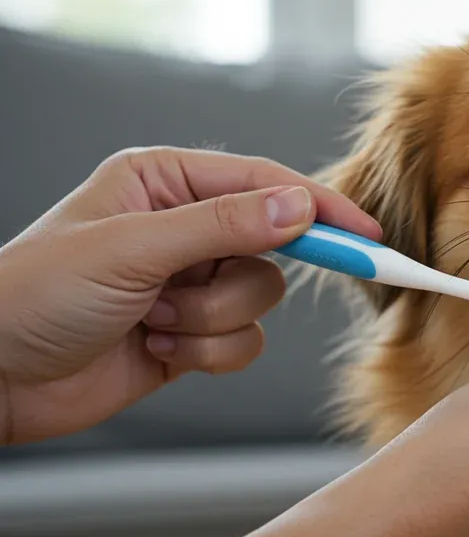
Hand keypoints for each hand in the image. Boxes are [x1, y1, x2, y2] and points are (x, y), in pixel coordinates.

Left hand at [0, 146, 381, 444]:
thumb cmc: (34, 294)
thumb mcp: (132, 248)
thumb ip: (224, 225)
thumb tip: (300, 207)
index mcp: (167, 182)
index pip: (266, 185)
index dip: (320, 210)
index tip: (367, 237)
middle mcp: (185, 228)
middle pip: (271, 249)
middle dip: (230, 284)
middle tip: (199, 297)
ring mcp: (191, 283)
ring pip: (259, 300)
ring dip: (210, 322)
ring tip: (152, 323)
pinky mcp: (192, 334)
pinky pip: (244, 343)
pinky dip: (207, 353)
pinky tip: (154, 349)